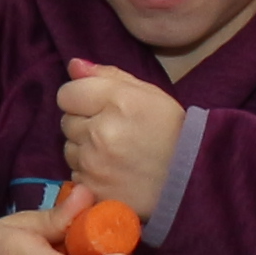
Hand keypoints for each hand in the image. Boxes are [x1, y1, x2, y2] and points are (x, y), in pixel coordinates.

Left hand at [54, 59, 188, 221]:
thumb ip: (108, 76)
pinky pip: (75, 173)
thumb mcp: (148, 94)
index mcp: (118, 102)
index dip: (80, 98)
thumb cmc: (171, 131)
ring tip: (115, 152)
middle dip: (84, 123)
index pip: (67, 93)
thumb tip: (74, 66)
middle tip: (114, 131)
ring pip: (69, 148)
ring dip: (84, 148)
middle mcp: (101, 132)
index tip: (99, 106)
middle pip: (66, 121)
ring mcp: (94, 164)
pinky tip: (113, 171)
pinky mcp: (92, 189)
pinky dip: (89, 172)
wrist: (189, 180)